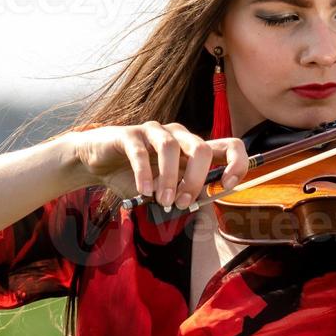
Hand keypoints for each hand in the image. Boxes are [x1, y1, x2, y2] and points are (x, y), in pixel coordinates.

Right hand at [64, 121, 249, 210]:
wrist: (98, 164)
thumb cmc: (136, 177)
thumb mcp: (165, 190)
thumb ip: (184, 195)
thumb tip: (203, 204)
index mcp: (194, 148)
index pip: (230, 146)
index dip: (236, 163)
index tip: (226, 185)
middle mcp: (179, 135)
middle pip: (202, 149)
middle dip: (195, 181)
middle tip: (181, 204)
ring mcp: (154, 131)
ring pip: (172, 148)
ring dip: (170, 179)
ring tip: (161, 200)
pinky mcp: (130, 134)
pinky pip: (141, 152)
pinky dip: (145, 174)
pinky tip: (144, 191)